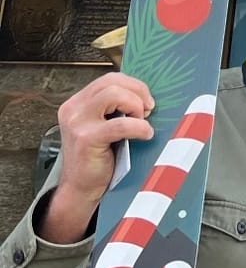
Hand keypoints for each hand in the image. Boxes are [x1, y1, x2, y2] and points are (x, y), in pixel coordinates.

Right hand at [36, 71, 154, 244]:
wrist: (81, 188)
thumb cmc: (98, 158)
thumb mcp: (103, 126)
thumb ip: (115, 109)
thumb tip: (147, 97)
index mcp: (77, 103)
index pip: (110, 79)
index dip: (134, 86)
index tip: (147, 101)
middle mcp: (73, 108)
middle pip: (112, 81)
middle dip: (138, 92)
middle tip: (148, 110)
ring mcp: (77, 122)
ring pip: (113, 94)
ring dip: (135, 105)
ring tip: (142, 121)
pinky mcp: (86, 139)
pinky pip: (120, 124)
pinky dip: (139, 127)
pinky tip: (145, 134)